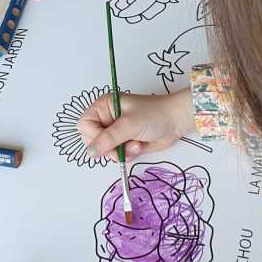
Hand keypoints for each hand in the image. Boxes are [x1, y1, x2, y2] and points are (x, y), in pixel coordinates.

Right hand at [78, 89, 193, 161]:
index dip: (93, 136)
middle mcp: (107, 118)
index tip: (106, 142)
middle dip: (109, 147)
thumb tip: (90, 153)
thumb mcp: (128, 125)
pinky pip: (118, 155)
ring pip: (106, 151)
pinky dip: (128, 154)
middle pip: (93, 140)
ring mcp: (116, 132)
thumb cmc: (153, 115)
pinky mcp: (126, 142)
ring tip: (136, 144)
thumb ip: (108, 139)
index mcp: (103, 106)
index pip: (85, 125)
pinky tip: (139, 146)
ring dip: (121, 151)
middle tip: (121, 146)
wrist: (176, 121)